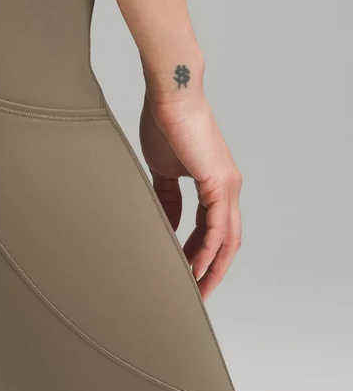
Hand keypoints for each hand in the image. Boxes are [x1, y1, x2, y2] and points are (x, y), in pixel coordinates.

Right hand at [139, 91, 242, 298]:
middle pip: (226, 241)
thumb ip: (167, 196)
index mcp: (215, 183)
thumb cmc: (164, 124)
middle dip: (211, 269)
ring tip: (194, 289)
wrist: (170, 97)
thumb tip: (166, 220)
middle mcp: (227, 188)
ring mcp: (227, 186)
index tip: (183, 270)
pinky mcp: (220, 184)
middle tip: (194, 292)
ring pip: (226, 239)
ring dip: (211, 267)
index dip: (198, 252)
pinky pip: (217, 228)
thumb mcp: (163, 169)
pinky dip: (207, 250)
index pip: (211, 228)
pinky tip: (193, 267)